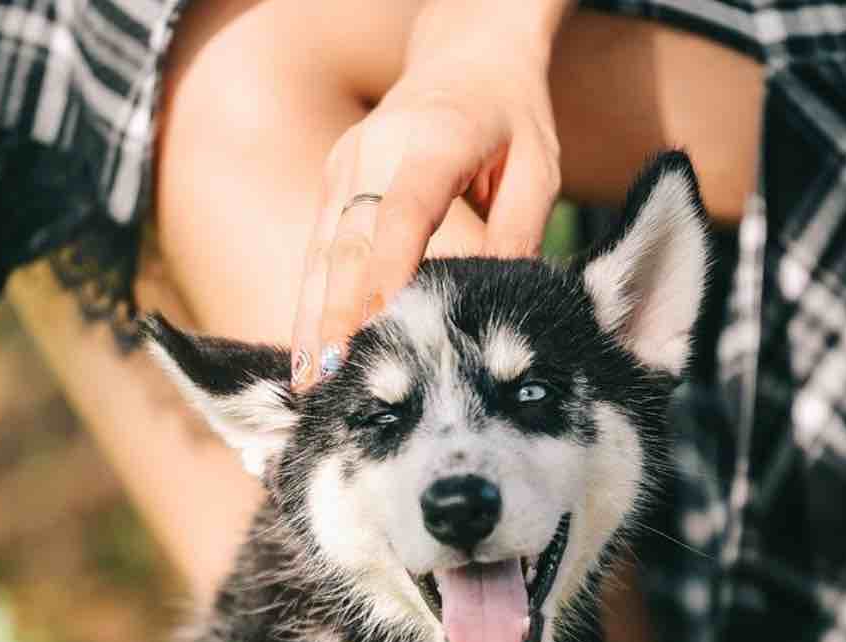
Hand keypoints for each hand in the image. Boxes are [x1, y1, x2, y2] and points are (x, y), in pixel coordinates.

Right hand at [288, 0, 571, 388]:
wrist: (466, 56)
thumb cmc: (512, 116)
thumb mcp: (538, 166)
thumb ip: (519, 230)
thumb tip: (498, 302)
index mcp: (435, 138)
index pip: (403, 211)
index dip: (386, 270)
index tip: (372, 325)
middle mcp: (374, 149)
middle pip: (348, 239)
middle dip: (334, 313)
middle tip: (329, 378)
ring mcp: (344, 165)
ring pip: (321, 250)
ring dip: (311, 317)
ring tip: (307, 381)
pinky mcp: (333, 182)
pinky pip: (318, 250)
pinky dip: (312, 302)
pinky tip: (308, 353)